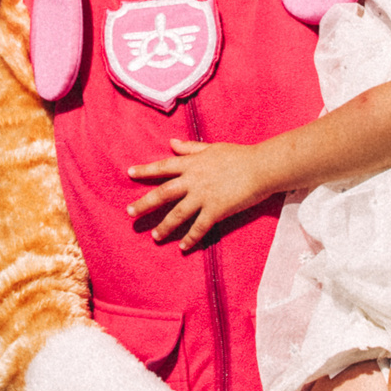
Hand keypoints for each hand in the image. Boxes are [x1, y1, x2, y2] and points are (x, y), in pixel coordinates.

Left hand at [125, 139, 273, 248]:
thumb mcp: (211, 147)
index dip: (145, 170)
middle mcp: (193, 180)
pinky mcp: (216, 210)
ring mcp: (203, 196)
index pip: (163, 167)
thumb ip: (190, 148)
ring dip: (165, 226)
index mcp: (191, 164)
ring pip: (178, 214)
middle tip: (130, 212)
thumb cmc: (238, 155)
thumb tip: (171, 143)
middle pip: (163, 193)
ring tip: (155, 237)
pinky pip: (199, 227)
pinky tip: (183, 247)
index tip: (130, 173)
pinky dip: (191, 238)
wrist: (260, 167)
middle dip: (145, 204)